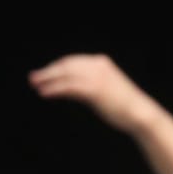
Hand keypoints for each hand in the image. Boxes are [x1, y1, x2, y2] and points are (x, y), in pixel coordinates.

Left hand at [29, 54, 165, 134]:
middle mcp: (97, 66)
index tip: (43, 73)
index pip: (72, 61)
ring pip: (65, 74)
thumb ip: (90, 83)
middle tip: (33, 78)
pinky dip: (55, 89)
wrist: (139, 112)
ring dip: (48, 79)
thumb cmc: (123, 104)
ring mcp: (96, 77)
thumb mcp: (106, 87)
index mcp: (100, 62)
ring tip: (35, 85)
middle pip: (66, 65)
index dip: (56, 66)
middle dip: (48, 71)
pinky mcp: (94, 90)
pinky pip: (69, 87)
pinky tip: (44, 93)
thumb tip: (73, 89)